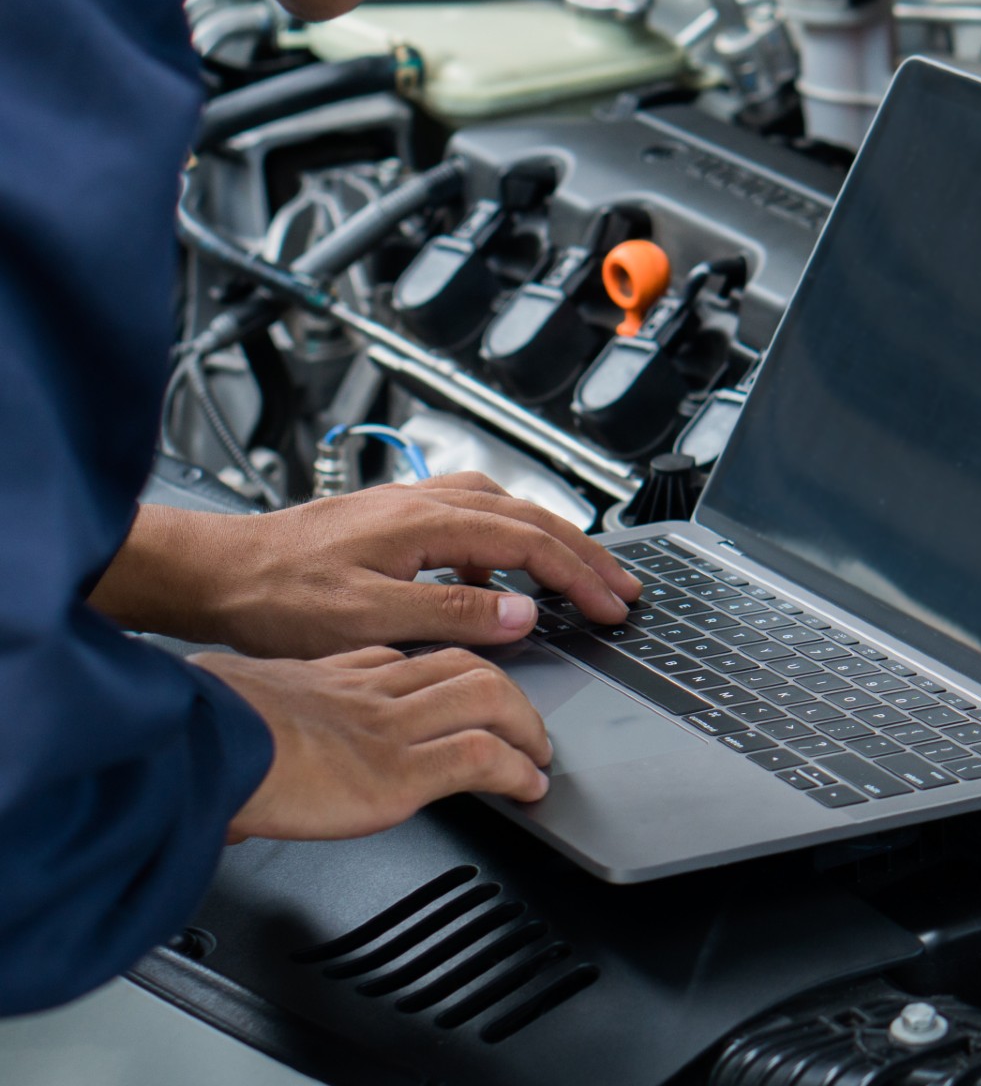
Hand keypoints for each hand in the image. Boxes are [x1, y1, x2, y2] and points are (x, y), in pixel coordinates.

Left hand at [90, 472, 639, 657]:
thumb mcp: (370, 618)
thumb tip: (522, 614)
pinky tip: (498, 580)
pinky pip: (475, 520)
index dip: (582, 576)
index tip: (614, 608)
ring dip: (553, 545)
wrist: (217, 571)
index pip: (533, 542)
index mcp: (431, 521)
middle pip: (533, 520)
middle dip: (587, 556)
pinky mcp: (396, 517)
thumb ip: (453, 614)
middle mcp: (428, 500)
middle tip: (625, 589)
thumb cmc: (278, 596)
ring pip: (508, 513)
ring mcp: (412, 504)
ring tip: (581, 577)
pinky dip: (508, 545)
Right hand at [199, 646, 552, 841]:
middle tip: (525, 722)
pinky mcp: (401, 771)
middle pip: (463, 666)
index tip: (456, 691)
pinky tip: (528, 788)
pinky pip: (482, 758)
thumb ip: (253, 726)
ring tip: (538, 754)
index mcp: (331, 676)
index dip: (444, 675)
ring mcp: (391, 728)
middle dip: (507, 692)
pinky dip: (516, 771)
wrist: (196, 745)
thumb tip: (235, 779)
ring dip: (526, 726)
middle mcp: (370, 692)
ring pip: (488, 698)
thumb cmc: (197, 732)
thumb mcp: (229, 710)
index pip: (406, 660)